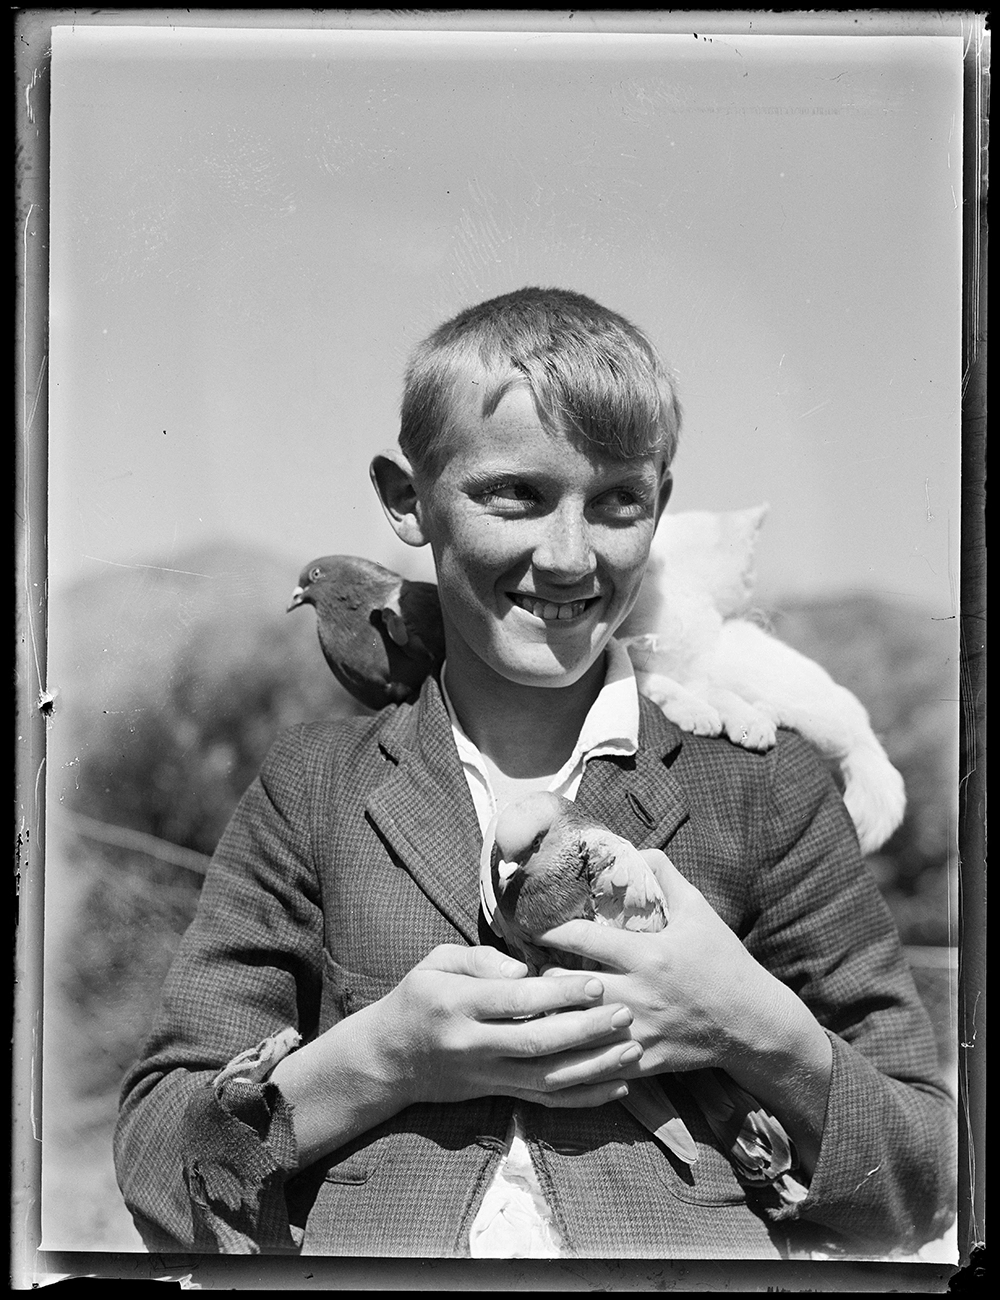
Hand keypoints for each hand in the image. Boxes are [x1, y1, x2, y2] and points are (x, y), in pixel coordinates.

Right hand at [371, 943, 641, 1109]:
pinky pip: (546, 1101)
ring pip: (548, 1078)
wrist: (388, 1060)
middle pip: (538, 1043)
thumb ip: (479, 959)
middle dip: (586, 1030)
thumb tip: (524, 968)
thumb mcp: (435, 963)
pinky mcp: (497, 1094)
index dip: (559, 994)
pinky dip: (584, 1098)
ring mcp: (486, 1075)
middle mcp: (473, 1045)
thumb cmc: (417, 999)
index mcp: (456, 1004)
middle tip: (625, 1013)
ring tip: (632, 1049)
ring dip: (594, 1066)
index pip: (516, 1000)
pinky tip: (616, 1086)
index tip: (597, 983)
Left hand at [540, 850, 832, 1171]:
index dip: (549, 932)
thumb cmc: (724, 962)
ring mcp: (637, 1031)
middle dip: (541, 975)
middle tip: (523, 968)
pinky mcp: (642, 1060)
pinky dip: (572, 1054)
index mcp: (646, 955)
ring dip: (551, 1015)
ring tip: (529, 1005)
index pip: (581, 939)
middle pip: (567, 985)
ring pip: (574, 1027)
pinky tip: (556, 1046)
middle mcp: (637, 994)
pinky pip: (595, 1063)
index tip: (530, 927)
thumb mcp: (699, 911)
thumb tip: (638, 849)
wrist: (753, 1023)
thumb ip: (666, 877)